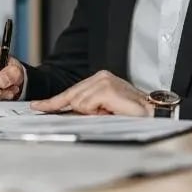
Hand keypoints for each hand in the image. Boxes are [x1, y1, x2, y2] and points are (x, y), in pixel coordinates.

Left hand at [30, 70, 153, 115]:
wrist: (154, 115)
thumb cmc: (132, 115)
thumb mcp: (104, 111)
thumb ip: (86, 110)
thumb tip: (66, 114)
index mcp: (98, 80)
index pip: (70, 92)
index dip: (53, 102)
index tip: (37, 106)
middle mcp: (99, 77)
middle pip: (71, 97)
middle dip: (80, 110)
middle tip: (101, 113)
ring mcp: (103, 81)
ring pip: (78, 103)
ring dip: (93, 114)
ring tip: (111, 113)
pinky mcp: (106, 88)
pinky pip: (87, 105)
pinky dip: (97, 112)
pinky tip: (111, 111)